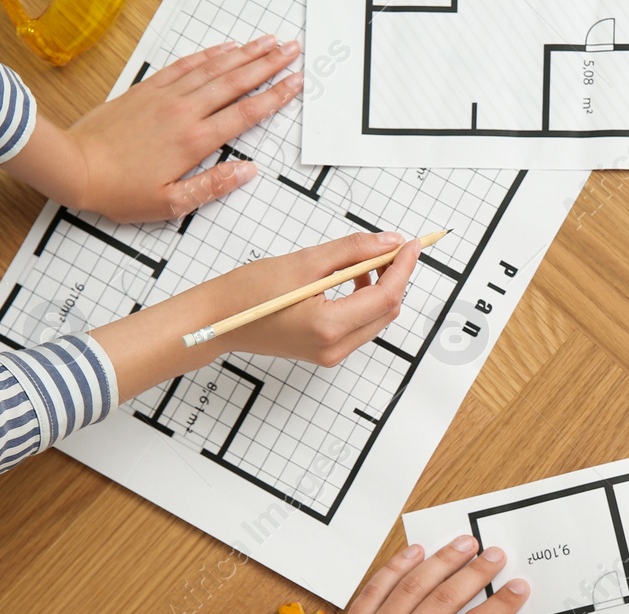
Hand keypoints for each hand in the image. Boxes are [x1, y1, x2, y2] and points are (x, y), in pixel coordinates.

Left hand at [6, 37, 302, 222]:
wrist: (75, 165)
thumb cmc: (121, 190)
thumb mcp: (171, 204)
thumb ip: (213, 186)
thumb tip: (247, 170)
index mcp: (195, 141)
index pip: (246, 113)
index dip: (275, 96)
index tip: (296, 82)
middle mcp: (184, 112)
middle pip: (235, 81)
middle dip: (267, 64)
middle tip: (291, 49)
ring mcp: (166, 96)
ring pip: (213, 68)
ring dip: (244, 53)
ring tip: (267, 42)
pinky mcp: (148, 90)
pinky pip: (185, 65)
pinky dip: (208, 55)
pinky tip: (224, 48)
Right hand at [92, 230, 419, 397]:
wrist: (216, 320)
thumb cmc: (248, 291)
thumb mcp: (303, 263)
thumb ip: (351, 251)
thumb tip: (389, 243)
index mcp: (330, 326)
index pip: (385, 296)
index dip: (403, 267)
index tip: (412, 244)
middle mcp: (335, 348)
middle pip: (386, 311)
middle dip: (395, 278)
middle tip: (392, 247)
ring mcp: (331, 354)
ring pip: (375, 320)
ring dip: (379, 289)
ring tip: (364, 261)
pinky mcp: (325, 352)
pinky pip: (358, 326)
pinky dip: (363, 302)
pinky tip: (349, 279)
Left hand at [280, 537, 530, 613]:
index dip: (501, 604)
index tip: (518, 587)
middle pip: (447, 596)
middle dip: (476, 571)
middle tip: (496, 553)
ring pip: (411, 586)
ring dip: (440, 561)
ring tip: (462, 543)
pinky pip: (372, 591)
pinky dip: (392, 569)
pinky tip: (411, 554)